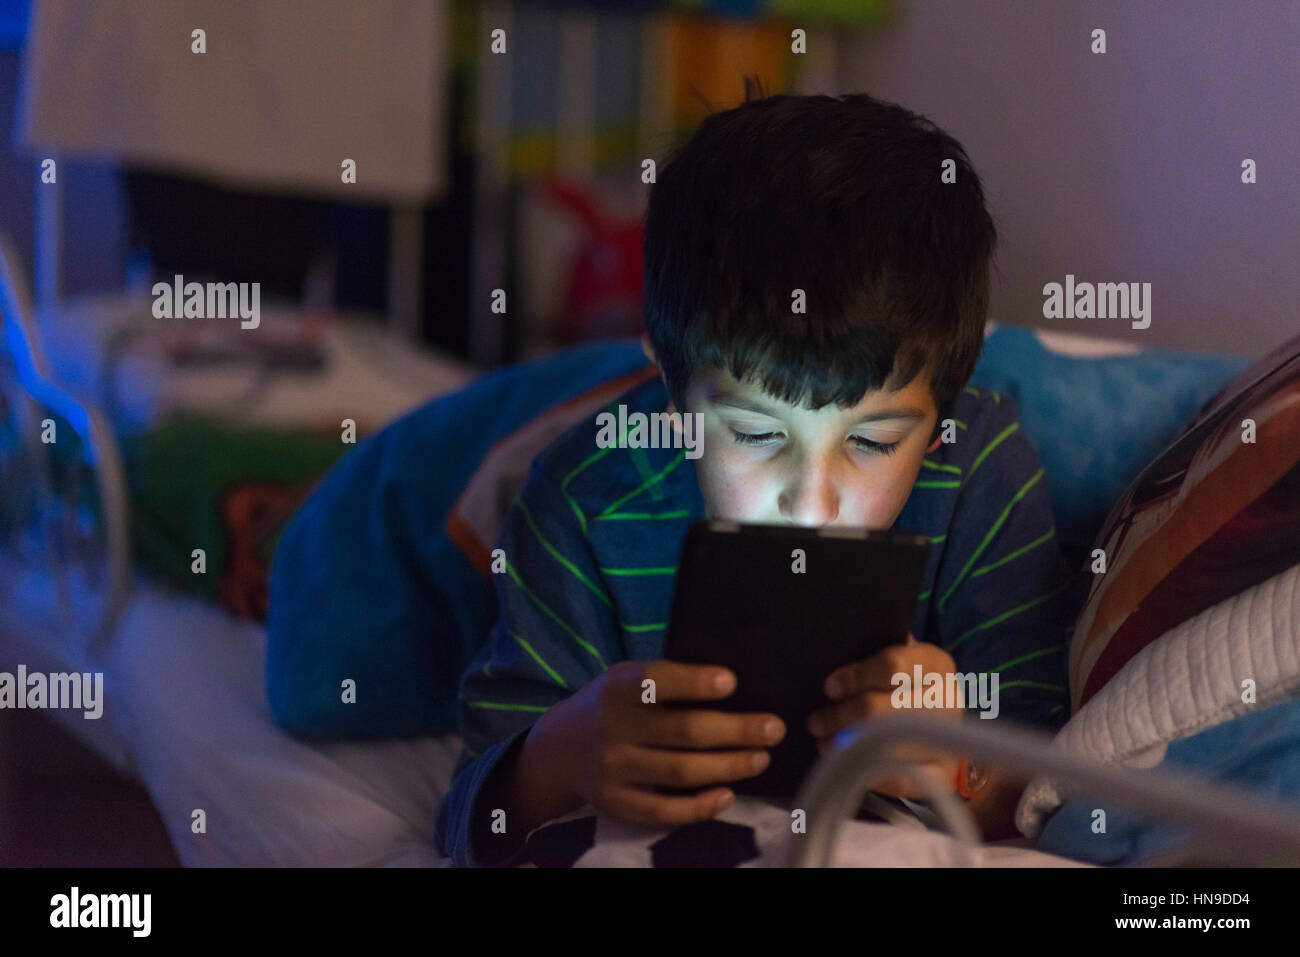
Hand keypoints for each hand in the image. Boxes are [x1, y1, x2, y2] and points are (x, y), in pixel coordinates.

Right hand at [538, 660, 785, 828]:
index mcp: (618, 688)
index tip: (731, 682)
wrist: (559, 748)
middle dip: (734, 730)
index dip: (693, 682)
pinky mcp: (617, 802)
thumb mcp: (625, 677)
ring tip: (760, 757)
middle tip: (774, 727)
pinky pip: (663, 811)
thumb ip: (664, 680)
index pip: (655, 682)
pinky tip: (728, 795)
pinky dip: (699, 807)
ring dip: (728, 766)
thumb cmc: (611, 704)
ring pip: (680, 772)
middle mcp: (614, 728)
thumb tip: (731, 684)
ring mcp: (615, 769)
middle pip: (682, 731)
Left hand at [805, 633, 963, 798]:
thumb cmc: (908, 684)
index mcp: (935, 663)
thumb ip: (872, 651)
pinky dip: (869, 772)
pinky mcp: (942, 774)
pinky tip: (845, 763)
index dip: (855, 677)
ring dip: (845, 744)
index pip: (891, 666)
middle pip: (881, 709)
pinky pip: (901, 779)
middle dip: (841, 716)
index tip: (829, 687)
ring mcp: (947, 738)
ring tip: (823, 742)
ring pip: (886, 744)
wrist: (944, 724)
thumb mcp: (899, 658)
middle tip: (816, 722)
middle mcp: (947, 699)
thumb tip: (830, 655)